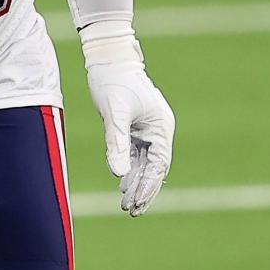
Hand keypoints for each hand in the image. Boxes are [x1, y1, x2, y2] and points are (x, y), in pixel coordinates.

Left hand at [81, 23, 174, 215]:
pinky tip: (122, 183)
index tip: (138, 204)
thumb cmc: (113, 81)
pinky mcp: (134, 127)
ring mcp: (147, 129)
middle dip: (144, 190)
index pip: (159, 165)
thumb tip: (117, 175)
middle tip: (132, 211)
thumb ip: (116, 144)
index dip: (149, 186)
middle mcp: (158, 130)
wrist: (108, 58)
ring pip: (144, 163)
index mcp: (161, 127)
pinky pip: (135, 154)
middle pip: (154, 168)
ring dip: (136, 182)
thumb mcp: (114, 114)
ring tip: (127, 204)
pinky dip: (129, 169)